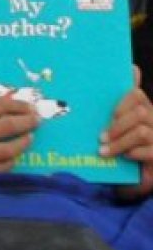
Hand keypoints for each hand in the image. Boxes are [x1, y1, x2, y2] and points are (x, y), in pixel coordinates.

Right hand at [0, 94, 37, 173]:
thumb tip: (7, 109)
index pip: (0, 107)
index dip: (18, 105)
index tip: (29, 106)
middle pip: (9, 126)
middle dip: (27, 122)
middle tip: (36, 120)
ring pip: (8, 151)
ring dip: (22, 143)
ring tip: (28, 138)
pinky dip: (10, 162)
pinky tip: (12, 157)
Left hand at [104, 66, 152, 196]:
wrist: (134, 173)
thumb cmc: (120, 143)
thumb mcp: (113, 124)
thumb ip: (111, 105)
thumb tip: (115, 75)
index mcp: (142, 107)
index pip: (136, 94)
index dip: (122, 102)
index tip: (110, 114)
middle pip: (140, 113)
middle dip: (118, 125)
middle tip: (101, 137)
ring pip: (142, 132)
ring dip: (120, 142)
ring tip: (104, 150)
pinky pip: (149, 151)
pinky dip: (133, 153)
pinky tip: (125, 157)